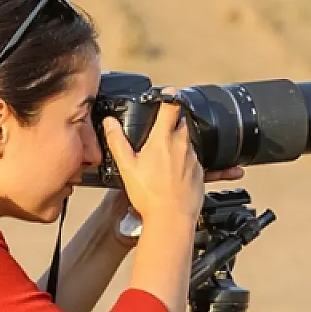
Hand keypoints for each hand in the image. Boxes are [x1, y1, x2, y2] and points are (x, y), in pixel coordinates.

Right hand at [102, 105, 203, 233]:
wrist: (171, 219)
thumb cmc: (149, 194)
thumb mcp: (127, 167)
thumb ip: (117, 141)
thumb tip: (109, 123)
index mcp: (164, 138)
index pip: (172, 106)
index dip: (170, 96)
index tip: (168, 93)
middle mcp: (183, 144)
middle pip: (182, 123)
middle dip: (173, 123)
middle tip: (159, 132)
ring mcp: (194, 158)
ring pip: (188, 142)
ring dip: (179, 144)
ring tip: (164, 160)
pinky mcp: (201, 172)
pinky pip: (195, 160)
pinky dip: (185, 162)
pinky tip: (174, 174)